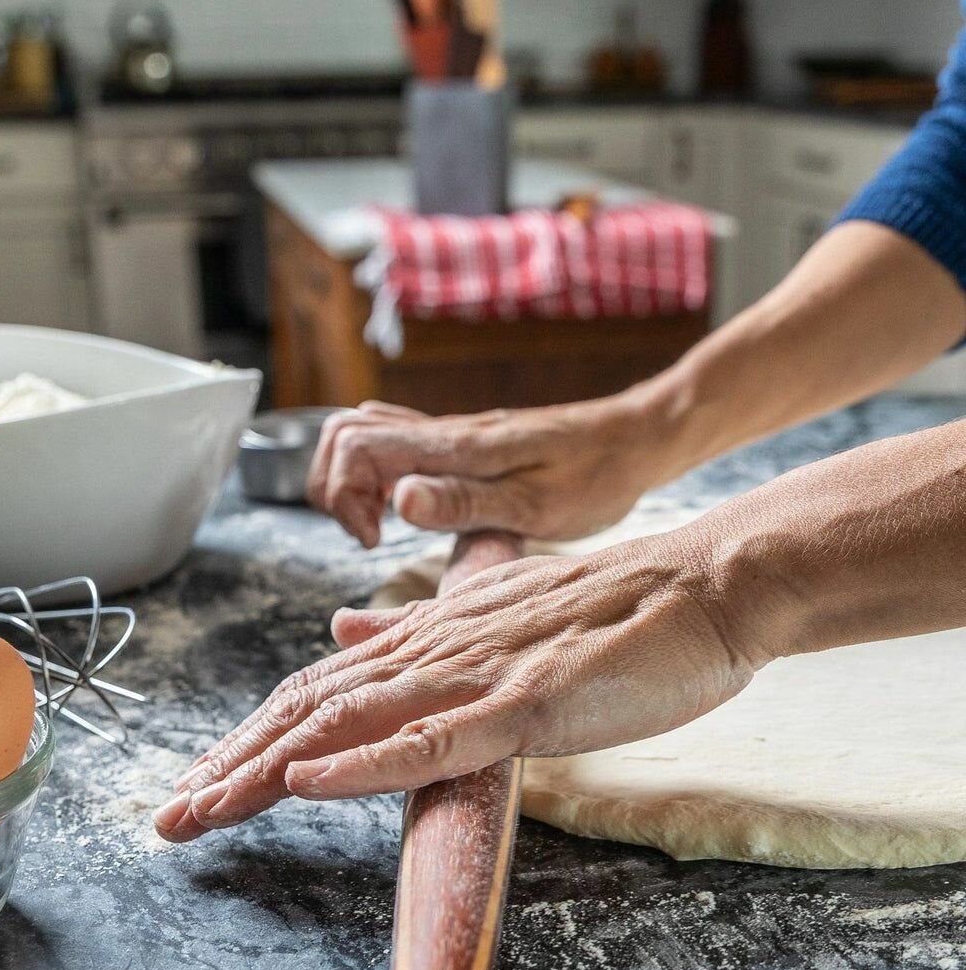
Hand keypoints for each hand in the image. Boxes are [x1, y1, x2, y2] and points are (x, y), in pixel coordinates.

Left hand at [153, 529, 761, 842]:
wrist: (702, 587)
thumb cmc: (613, 616)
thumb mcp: (495, 618)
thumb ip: (417, 630)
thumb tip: (342, 630)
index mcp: (428, 637)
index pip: (319, 690)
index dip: (253, 737)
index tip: (203, 782)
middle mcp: (435, 649)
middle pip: (311, 708)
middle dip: (233, 764)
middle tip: (168, 818)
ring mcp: (477, 674)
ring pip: (351, 723)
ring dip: (269, 769)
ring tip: (204, 809)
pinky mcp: (526, 702)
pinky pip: (434, 737)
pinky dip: (365, 760)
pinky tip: (310, 781)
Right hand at [305, 397, 664, 548]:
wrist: (635, 440)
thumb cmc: (596, 476)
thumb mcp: (535, 505)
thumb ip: (463, 502)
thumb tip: (399, 500)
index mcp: (455, 448)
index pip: (354, 445)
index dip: (344, 495)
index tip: (374, 539)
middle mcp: (444, 433)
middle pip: (344, 431)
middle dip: (335, 485)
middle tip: (370, 532)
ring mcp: (450, 434)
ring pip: (364, 429)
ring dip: (352, 476)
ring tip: (381, 521)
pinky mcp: (463, 441)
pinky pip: (395, 437)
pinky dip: (377, 469)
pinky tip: (405, 504)